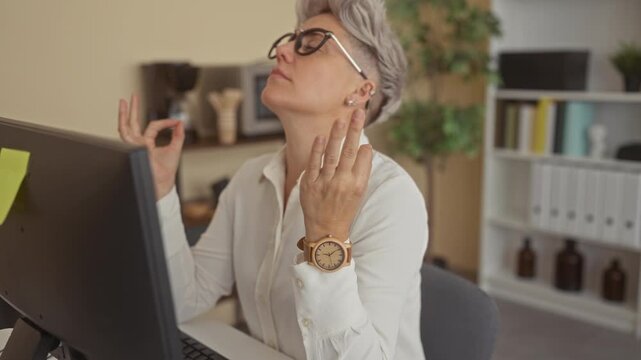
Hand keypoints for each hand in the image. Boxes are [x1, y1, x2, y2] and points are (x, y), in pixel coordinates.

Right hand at [117, 93, 184, 200]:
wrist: (162, 182)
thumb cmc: (167, 170)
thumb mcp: (175, 148)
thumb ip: (178, 135)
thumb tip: (180, 122)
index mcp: (148, 143)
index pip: (153, 127)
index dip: (165, 122)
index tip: (176, 121)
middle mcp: (138, 144)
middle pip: (133, 123)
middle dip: (133, 109)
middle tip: (132, 96)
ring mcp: (133, 146)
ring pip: (125, 127)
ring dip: (123, 113)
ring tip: (123, 101)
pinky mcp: (132, 147)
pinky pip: (127, 133)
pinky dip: (126, 122)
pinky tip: (126, 110)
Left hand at [300, 109, 373, 242]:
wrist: (326, 232)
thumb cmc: (344, 209)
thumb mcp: (359, 193)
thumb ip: (361, 170)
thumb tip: (365, 147)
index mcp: (357, 185)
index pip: (363, 159)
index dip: (364, 145)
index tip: (365, 132)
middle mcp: (342, 183)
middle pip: (349, 152)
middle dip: (354, 130)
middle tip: (358, 112)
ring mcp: (324, 183)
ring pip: (331, 154)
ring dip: (336, 135)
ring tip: (340, 119)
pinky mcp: (309, 185)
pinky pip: (313, 164)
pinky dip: (317, 150)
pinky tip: (321, 137)